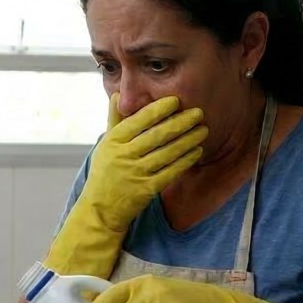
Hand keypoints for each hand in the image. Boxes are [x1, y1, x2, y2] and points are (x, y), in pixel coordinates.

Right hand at [86, 94, 206, 228]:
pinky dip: (185, 160)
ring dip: (188, 140)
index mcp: (113, 141)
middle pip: (157, 135)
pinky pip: (171, 172)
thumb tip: (118, 94)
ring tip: (203, 130)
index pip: (138, 121)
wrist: (100, 209)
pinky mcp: (146, 190)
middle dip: (180, 122)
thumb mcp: (105, 145)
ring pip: (167, 153)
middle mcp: (123, 156)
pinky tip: (196, 151)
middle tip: (198, 112)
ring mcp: (135, 174)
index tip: (176, 100)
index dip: (158, 109)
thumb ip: (114, 120)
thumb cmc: (105, 173)